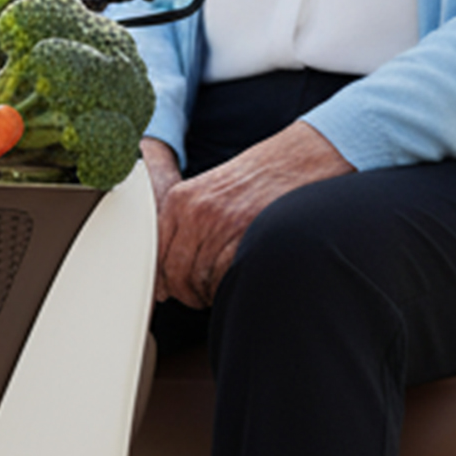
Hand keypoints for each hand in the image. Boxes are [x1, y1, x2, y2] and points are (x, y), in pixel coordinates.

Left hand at [155, 120, 352, 309]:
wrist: (300, 160)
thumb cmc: (259, 177)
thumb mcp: (209, 190)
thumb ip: (184, 224)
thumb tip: (165, 275)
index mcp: (181, 199)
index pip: (155, 253)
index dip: (162, 278)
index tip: (169, 289)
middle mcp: (197, 211)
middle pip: (175, 272)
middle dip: (185, 292)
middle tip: (197, 295)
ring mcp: (223, 224)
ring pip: (199, 280)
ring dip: (207, 293)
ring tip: (217, 289)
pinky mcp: (247, 236)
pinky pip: (225, 278)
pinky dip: (228, 287)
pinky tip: (235, 280)